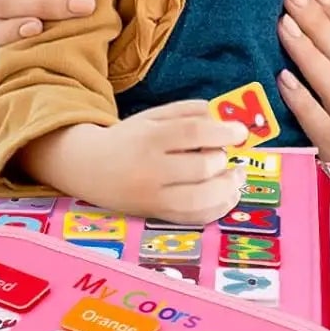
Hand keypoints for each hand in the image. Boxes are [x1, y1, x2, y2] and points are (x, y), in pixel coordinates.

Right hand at [20, 103, 244, 224]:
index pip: (193, 133)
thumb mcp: (152, 116)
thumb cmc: (129, 139)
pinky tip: (227, 195)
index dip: (223, 131)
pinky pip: (193, 219)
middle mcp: (150, 170)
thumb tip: (222, 115)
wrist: (89, 168)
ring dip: (227, 188)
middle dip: (223, 160)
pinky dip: (217, 209)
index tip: (241, 132)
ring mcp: (152, 198)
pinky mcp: (156, 216)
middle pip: (200, 168)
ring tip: (235, 176)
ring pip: (200, 200)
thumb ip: (187, 111)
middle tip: (227, 154)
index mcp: (150, 138)